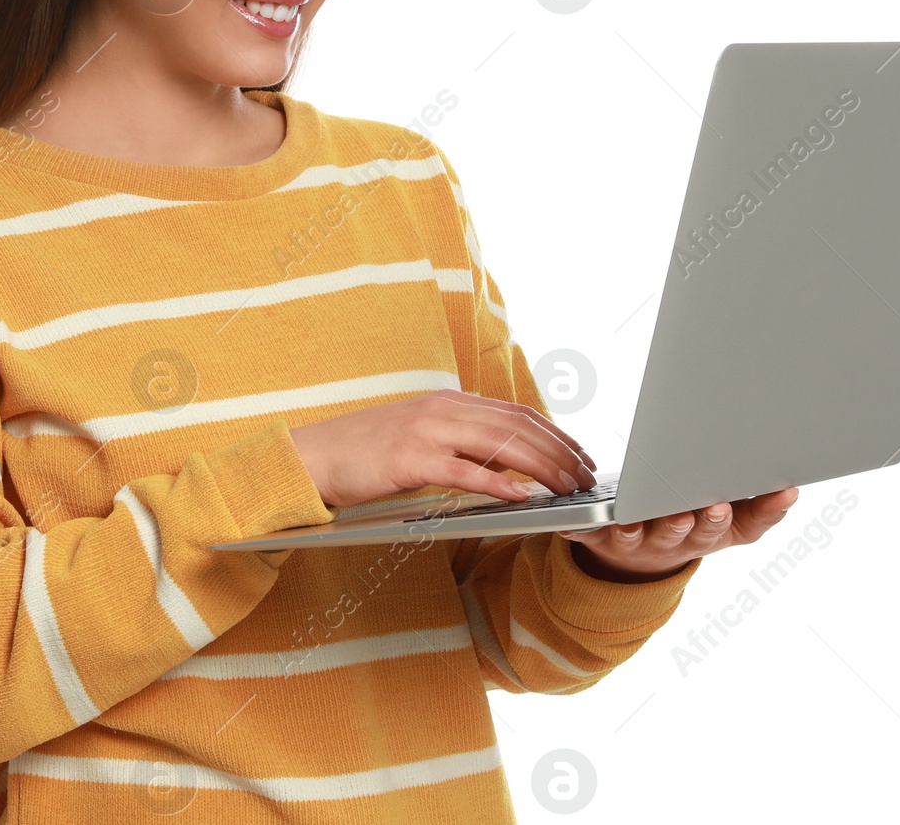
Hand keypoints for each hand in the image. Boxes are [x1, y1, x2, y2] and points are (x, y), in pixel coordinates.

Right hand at [287, 391, 596, 508]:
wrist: (313, 456)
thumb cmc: (365, 454)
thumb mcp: (421, 439)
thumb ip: (461, 444)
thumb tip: (507, 464)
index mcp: (448, 402)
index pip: (517, 413)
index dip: (556, 433)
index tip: (581, 455)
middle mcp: (443, 409)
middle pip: (518, 425)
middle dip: (560, 451)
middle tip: (587, 475)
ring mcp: (427, 432)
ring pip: (500, 444)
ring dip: (541, 466)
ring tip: (567, 487)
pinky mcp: (410, 459)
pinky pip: (464, 471)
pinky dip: (497, 483)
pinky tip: (521, 496)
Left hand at [556, 487, 800, 582]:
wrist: (644, 561)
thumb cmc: (695, 526)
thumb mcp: (735, 524)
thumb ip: (764, 509)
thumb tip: (791, 489)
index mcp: (706, 534)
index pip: (722, 529)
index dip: (725, 518)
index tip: (726, 503)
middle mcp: (673, 542)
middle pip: (680, 534)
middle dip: (687, 523)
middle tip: (691, 509)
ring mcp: (637, 542)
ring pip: (637, 537)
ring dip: (636, 529)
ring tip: (632, 521)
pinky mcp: (601, 539)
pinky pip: (588, 536)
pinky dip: (580, 532)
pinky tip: (573, 528)